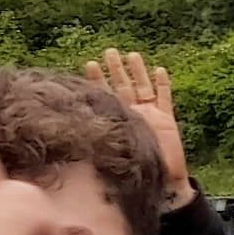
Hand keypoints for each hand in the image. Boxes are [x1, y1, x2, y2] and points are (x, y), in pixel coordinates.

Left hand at [85, 49, 194, 212]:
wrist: (159, 182)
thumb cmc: (132, 171)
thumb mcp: (111, 154)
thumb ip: (97, 144)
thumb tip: (67, 141)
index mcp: (116, 121)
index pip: (104, 95)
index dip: (97, 80)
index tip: (88, 64)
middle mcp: (132, 114)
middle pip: (123, 86)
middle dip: (117, 69)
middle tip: (109, 51)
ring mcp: (150, 115)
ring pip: (143, 87)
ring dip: (138, 72)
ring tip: (131, 55)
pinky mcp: (167, 119)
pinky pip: (165, 98)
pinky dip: (163, 85)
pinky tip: (159, 70)